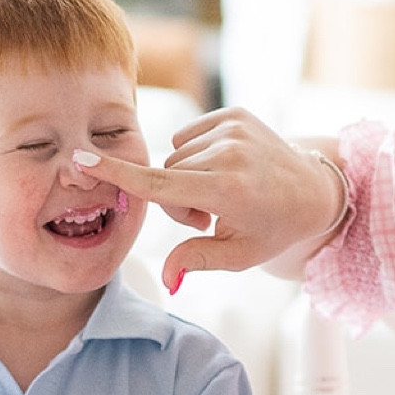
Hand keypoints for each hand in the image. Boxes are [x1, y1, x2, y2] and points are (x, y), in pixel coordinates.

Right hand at [72, 107, 343, 290]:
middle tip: (208, 216)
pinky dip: (198, 154)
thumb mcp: (238, 254)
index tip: (82, 157)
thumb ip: (196, 260)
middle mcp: (229, 153)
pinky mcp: (235, 113)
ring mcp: (233, 128)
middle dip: (176, 199)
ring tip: (219, 193)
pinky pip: (190, 136)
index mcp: (228, 190)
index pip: (160, 184)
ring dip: (187, 177)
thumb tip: (168, 280)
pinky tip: (224, 169)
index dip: (118, 174)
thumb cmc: (271, 228)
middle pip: (165, 176)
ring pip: (175, 157)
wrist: (313, 190)